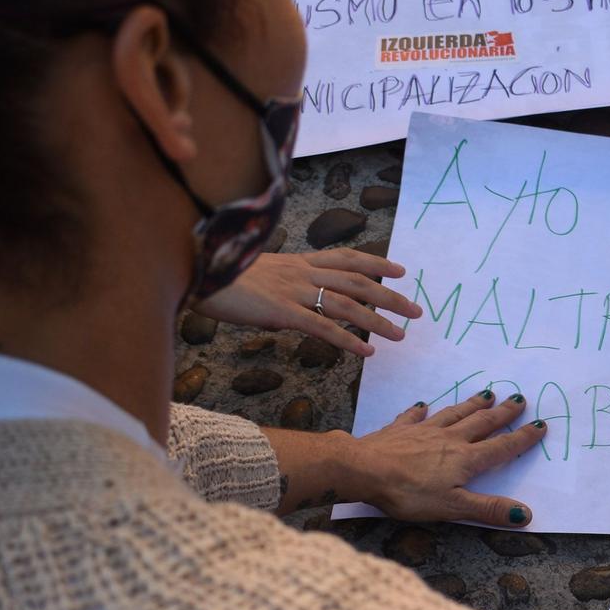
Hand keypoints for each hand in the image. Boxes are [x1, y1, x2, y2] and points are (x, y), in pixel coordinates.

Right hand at [193, 250, 421, 356]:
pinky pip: (322, 327)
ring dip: (378, 321)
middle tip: (416, 310)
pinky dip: (349, 340)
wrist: (194, 270)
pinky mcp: (281, 312)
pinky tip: (367, 352)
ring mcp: (292, 290)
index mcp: (296, 260)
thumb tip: (290, 311)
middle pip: (358, 281)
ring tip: (401, 335)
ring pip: (347, 304)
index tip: (401, 270)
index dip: (377, 262)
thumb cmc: (218, 275)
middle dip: (390, 296)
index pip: (346, 258)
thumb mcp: (256, 274)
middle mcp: (301, 271)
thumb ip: (280, 288)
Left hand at [343, 393, 545, 526]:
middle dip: (502, 413)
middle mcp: (449, 440)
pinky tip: (424, 405)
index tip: (540, 425)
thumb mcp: (452, 507)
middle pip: (481, 423)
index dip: (522, 438)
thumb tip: (525, 514)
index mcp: (465, 460)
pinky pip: (414, 416)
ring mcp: (423, 432)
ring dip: (471, 404)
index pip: (501, 448)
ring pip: (454, 414)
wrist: (363, 469)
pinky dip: (421, 410)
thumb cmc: (408, 492)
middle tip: (518, 399)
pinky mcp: (399, 430)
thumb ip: (487, 509)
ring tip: (486, 393)